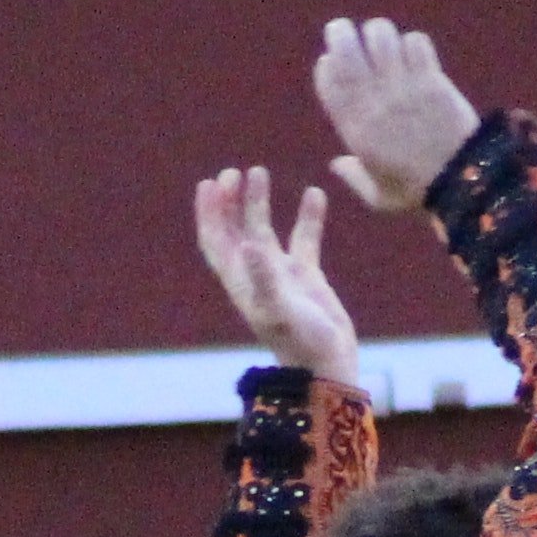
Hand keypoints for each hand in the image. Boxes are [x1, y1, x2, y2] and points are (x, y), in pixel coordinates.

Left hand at [193, 164, 359, 386]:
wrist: (328, 365)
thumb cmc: (301, 343)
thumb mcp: (279, 310)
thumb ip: (264, 278)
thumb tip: (248, 243)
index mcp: (240, 281)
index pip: (215, 241)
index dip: (208, 213)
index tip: (210, 183)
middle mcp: (255, 274)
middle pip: (234, 229)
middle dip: (230, 200)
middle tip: (234, 172)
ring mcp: (280, 274)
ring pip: (264, 229)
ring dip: (259, 201)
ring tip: (260, 171)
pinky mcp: (306, 277)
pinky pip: (303, 238)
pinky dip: (307, 216)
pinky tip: (315, 193)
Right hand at [312, 18, 481, 214]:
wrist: (461, 184)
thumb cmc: (415, 192)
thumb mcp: (377, 195)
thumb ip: (353, 176)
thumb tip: (335, 165)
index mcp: (354, 126)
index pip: (327, 77)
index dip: (327, 64)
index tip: (334, 65)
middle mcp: (372, 99)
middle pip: (344, 46)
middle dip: (341, 31)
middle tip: (348, 33)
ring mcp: (402, 86)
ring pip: (380, 35)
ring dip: (379, 33)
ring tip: (384, 42)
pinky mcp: (430, 79)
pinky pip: (415, 42)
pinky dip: (413, 43)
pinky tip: (415, 55)